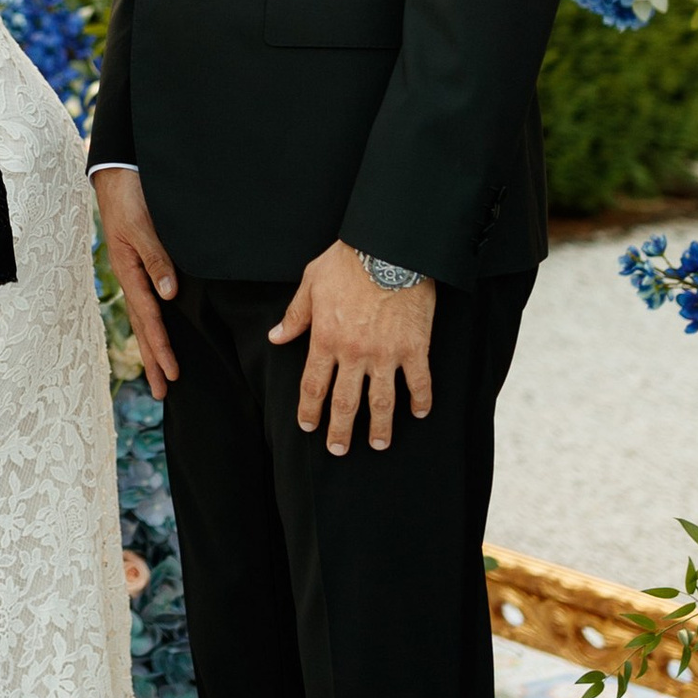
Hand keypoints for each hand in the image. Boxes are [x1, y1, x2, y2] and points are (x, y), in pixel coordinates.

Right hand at [94, 167, 178, 399]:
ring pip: (144, 317)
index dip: (161, 347)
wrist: (117, 174)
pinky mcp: (139, 264)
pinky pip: (146, 301)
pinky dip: (152, 323)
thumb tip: (168, 295)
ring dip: (152, 347)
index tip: (173, 374)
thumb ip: (156, 259)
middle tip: (163, 392)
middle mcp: (131, 278)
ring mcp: (134, 272)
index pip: (148, 319)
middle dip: (154, 360)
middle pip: (143, 327)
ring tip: (160, 374)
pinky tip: (158, 331)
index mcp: (130, 272)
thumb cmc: (129, 197)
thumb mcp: (142, 227)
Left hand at [271, 240, 434, 453]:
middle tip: (338, 450)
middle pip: (345, 402)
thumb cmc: (348, 261)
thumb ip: (295, 315)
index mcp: (326, 339)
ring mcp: (386, 353)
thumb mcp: (311, 283)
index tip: (309, 427)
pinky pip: (419, 381)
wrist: (390, 247)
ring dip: (379, 426)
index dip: (310, 410)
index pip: (313, 386)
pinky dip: (421, 399)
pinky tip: (420, 412)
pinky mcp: (415, 347)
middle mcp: (354, 353)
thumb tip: (276, 337)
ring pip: (382, 401)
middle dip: (340, 430)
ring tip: (378, 444)